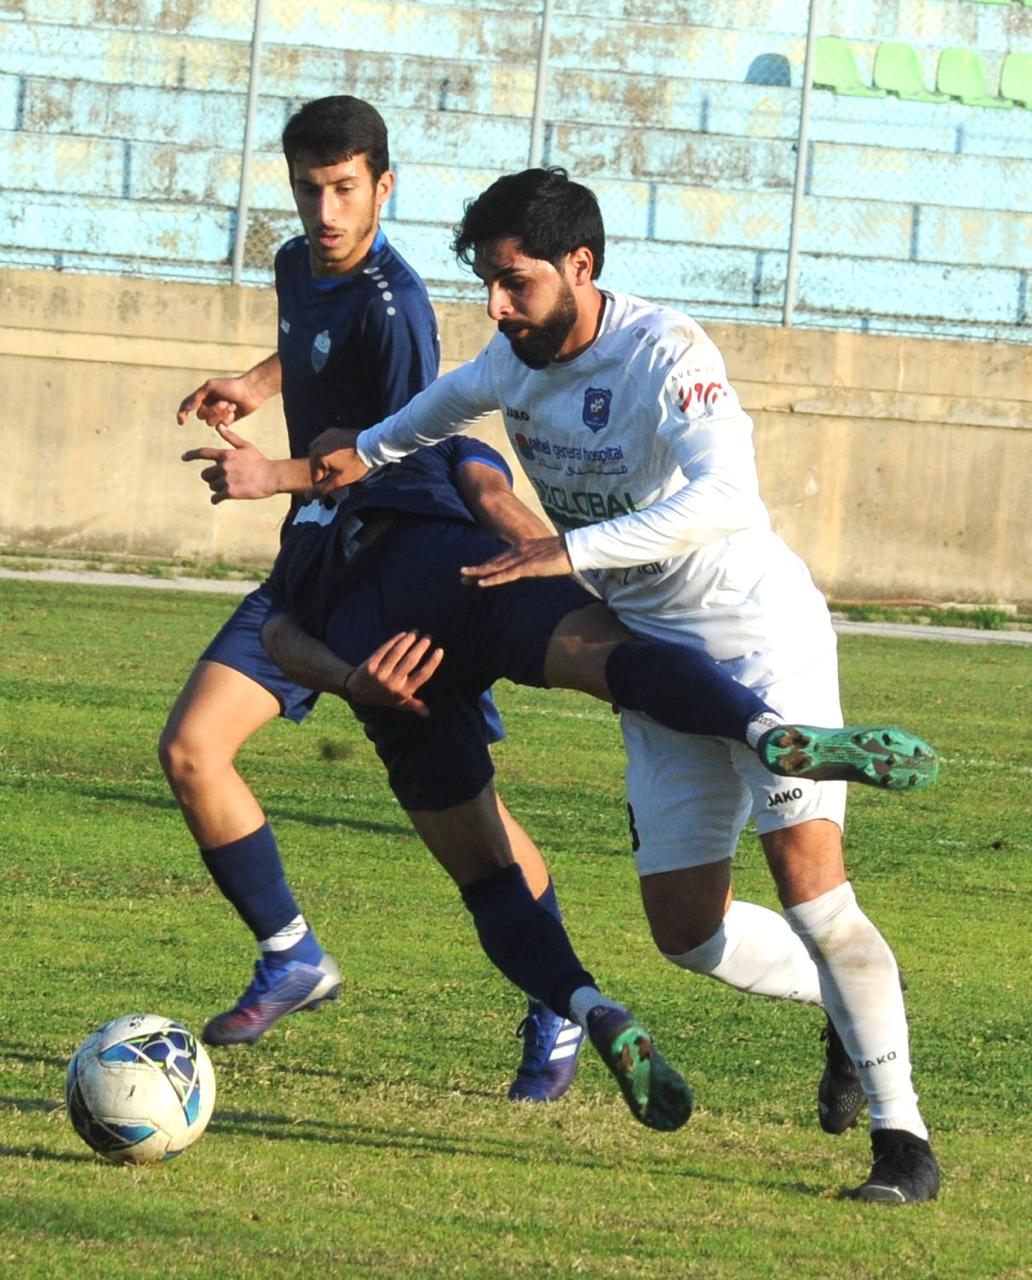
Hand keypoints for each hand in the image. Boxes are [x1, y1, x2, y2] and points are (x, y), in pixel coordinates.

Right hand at [176, 374, 263, 426]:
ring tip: (231, 406)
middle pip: (201, 416)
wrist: (249, 391)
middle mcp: (208, 405)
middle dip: (213, 410)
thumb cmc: (230, 386)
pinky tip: (234, 411)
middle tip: (225, 402)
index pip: (187, 405)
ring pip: (210, 423)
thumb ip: (197, 396)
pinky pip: (221, 426)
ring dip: (221, 414)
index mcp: (202, 396)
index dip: (182, 414)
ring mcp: (217, 414)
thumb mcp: (211, 386)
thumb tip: (186, 408)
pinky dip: (228, 419)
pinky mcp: (226, 420)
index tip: (181, 422)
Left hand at [181, 423, 278, 502]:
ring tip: (230, 487)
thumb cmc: (260, 461)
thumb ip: (230, 437)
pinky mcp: (230, 492)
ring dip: (217, 488)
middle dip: (211, 477)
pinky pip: (215, 497)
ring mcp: (226, 480)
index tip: (183, 458)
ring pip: (211, 486)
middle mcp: (223, 466)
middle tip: (222, 479)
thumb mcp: (246, 446)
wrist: (272, 476)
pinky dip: (216, 499)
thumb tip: (219, 425)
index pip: (203, 453)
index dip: (191, 455)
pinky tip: (219, 499)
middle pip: (205, 474)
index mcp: (225, 455)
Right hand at [308, 428, 370, 496]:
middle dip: (326, 473)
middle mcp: (316, 443)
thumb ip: (323, 490)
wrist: (371, 445)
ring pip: (320, 457)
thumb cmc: (356, 464)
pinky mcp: (330, 432)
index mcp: (316, 455)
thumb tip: (308, 496)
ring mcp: (323, 436)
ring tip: (342, 466)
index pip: (315, 477)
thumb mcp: (339, 481)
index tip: (336, 487)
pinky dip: (330, 453)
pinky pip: (325, 447)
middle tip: (340, 476)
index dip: (325, 486)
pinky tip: (341, 457)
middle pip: (316, 466)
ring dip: (327, 464)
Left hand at [342, 632, 443, 715]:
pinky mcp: (370, 665)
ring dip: (408, 641)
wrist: (357, 692)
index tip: (439, 650)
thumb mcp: (397, 703)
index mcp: (403, 692)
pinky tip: (402, 635)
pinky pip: (384, 650)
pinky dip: (394, 641)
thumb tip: (427, 713)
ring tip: (415, 632)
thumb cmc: (382, 696)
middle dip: (421, 647)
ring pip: (397, 653)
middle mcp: (392, 684)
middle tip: (428, 637)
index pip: (422, 676)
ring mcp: (380, 674)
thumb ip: (413, 705)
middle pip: (411, 661)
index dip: (432, 662)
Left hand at [459, 535, 573, 586]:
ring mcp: (521, 558)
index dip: (487, 565)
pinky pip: (506, 575)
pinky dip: (492, 579)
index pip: (500, 558)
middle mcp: (518, 551)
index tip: (475, 571)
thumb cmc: (565, 554)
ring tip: (463, 576)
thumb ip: (538, 563)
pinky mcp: (527, 566)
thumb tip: (537, 569)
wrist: (574, 548)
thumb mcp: (546, 558)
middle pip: (493, 562)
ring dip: (478, 572)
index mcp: (522, 548)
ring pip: (495, 567)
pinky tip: (481, 583)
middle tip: (461, 574)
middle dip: (477, 569)